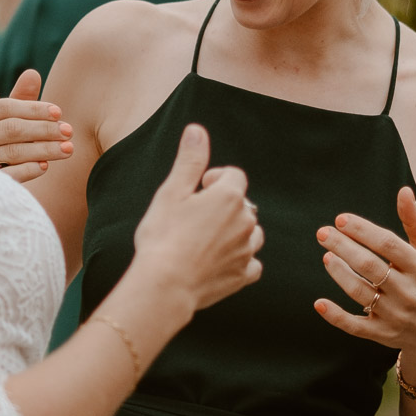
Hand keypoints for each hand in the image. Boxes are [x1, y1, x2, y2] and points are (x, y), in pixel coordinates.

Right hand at [0, 69, 72, 183]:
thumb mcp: (4, 120)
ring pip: (13, 152)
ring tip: (68, 149)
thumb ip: (19, 100)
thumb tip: (33, 73)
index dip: (33, 109)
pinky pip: (7, 176)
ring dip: (44, 149)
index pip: (6, 108)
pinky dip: (27, 170)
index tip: (59, 112)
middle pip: (12, 129)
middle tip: (69, 132)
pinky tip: (45, 166)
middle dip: (44, 129)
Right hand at [130, 125, 263, 312]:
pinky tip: (221, 261)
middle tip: (193, 218)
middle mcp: (245, 221)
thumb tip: (197, 130)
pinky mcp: (242, 276)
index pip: (234, 176)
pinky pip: (252, 263)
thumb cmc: (163, 236)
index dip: (214, 180)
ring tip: (207, 239)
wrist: (164, 285)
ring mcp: (246, 250)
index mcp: (229, 197)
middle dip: (223, 206)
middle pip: (242, 204)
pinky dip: (241, 260)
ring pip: (251, 233)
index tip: (196, 190)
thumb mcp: (171, 192)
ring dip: (235, 232)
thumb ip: (189, 160)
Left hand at [315, 187, 415, 374]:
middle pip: (370, 266)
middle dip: (344, 247)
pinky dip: (336, 316)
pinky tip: (319, 303)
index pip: (387, 244)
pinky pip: (355, 326)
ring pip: (360, 293)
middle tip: (322, 233)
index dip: (362, 230)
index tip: (340, 219)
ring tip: (326, 256)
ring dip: (339, 274)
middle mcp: (408, 292)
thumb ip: (415, 221)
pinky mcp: (382, 334)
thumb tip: (404, 190)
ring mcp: (394, 315)